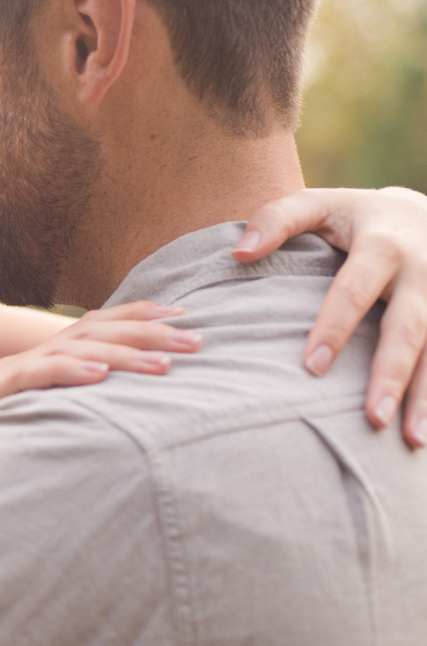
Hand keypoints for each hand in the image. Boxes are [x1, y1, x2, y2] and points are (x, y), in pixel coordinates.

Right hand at [0, 302, 199, 440]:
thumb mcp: (49, 441)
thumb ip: (82, 422)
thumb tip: (139, 425)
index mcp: (38, 370)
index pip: (92, 330)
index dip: (137, 319)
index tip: (184, 319)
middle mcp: (20, 365)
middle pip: (87, 333)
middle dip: (145, 333)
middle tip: (195, 340)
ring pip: (66, 350)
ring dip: (120, 354)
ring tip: (164, 364)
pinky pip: (29, 377)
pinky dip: (66, 371)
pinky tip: (99, 374)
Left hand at [235, 187, 426, 447]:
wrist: (423, 213)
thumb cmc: (354, 216)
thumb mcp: (320, 204)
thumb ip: (277, 220)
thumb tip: (238, 253)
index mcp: (382, 245)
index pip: (354, 291)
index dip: (334, 328)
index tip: (312, 366)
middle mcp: (422, 271)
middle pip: (407, 328)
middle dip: (390, 374)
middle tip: (370, 418)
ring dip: (426, 397)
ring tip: (412, 441)